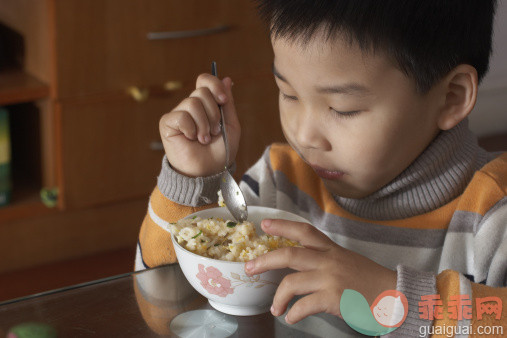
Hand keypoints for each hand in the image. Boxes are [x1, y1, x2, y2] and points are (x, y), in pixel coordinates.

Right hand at [159, 73, 239, 176]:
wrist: (209, 171)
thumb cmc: (221, 151)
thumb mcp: (231, 125)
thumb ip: (228, 103)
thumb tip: (227, 79)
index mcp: (206, 104)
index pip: (205, 80)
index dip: (215, 85)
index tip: (223, 101)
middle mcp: (191, 106)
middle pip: (202, 92)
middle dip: (213, 113)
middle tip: (214, 131)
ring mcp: (179, 114)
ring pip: (192, 103)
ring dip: (204, 124)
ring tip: (204, 139)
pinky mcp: (167, 123)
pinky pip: (181, 116)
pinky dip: (191, 129)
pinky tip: (191, 139)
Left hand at [244, 219, 396, 323]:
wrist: (396, 295)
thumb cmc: (370, 281)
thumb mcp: (347, 262)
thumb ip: (325, 261)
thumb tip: (301, 270)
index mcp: (331, 250)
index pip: (304, 231)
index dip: (282, 226)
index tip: (264, 224)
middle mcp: (328, 260)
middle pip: (289, 254)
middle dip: (265, 260)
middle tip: (249, 267)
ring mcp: (330, 278)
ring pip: (291, 282)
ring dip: (278, 297)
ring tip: (274, 308)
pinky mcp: (333, 297)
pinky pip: (304, 305)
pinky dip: (294, 313)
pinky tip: (292, 317)